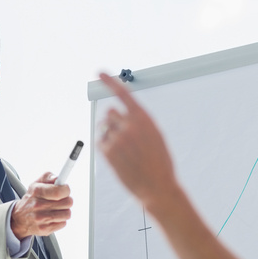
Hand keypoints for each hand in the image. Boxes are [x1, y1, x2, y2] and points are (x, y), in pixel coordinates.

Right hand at [10, 172, 72, 238]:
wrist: (19, 219)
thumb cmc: (31, 200)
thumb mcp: (36, 184)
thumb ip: (48, 177)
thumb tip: (59, 179)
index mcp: (37, 191)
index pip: (59, 192)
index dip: (66, 190)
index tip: (65, 189)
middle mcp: (38, 205)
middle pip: (67, 203)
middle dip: (66, 200)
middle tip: (60, 200)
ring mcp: (42, 219)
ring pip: (67, 214)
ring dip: (64, 211)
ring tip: (56, 209)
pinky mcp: (45, 229)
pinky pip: (63, 223)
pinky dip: (60, 220)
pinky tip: (53, 217)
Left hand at [97, 73, 181, 207]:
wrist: (158, 186)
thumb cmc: (159, 162)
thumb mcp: (155, 136)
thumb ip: (138, 122)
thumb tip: (117, 113)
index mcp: (144, 118)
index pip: (123, 94)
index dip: (110, 81)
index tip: (99, 72)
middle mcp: (130, 125)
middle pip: (109, 113)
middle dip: (112, 122)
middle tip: (122, 137)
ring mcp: (118, 138)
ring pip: (103, 129)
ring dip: (109, 136)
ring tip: (123, 151)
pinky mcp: (109, 151)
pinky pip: (99, 142)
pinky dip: (105, 148)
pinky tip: (118, 158)